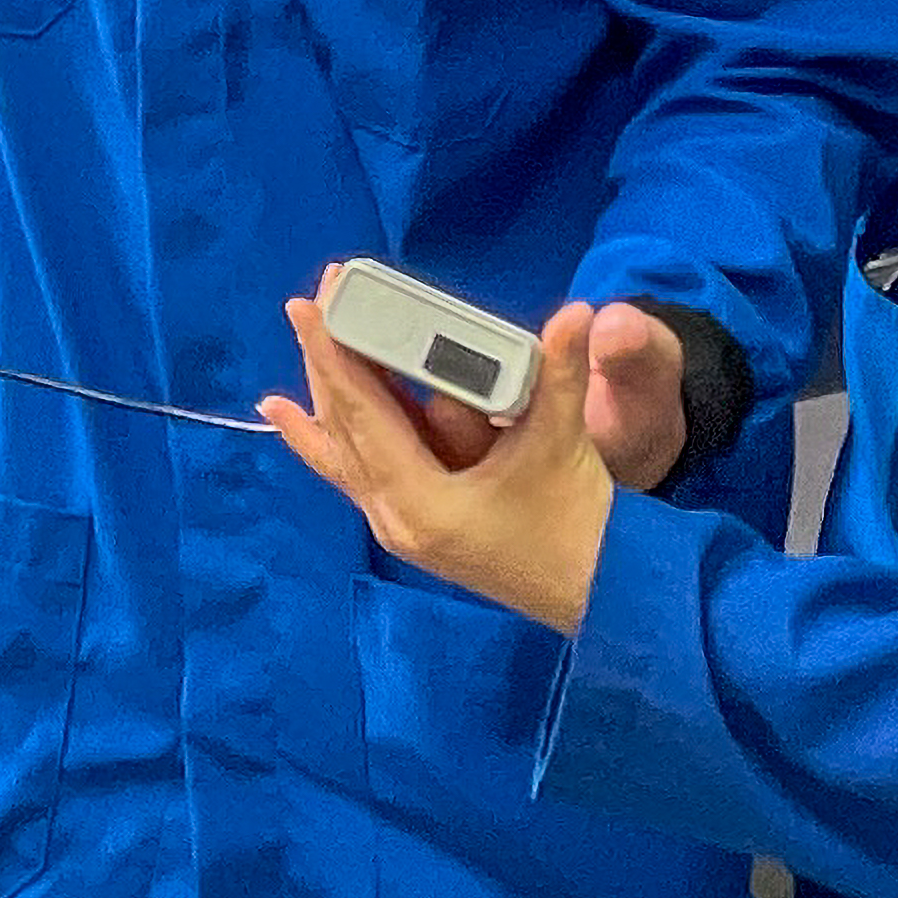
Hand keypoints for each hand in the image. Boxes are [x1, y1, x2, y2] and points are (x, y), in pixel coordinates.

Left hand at [263, 276, 621, 631]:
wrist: (598, 594)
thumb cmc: (576, 527)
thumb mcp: (563, 444)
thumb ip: (563, 375)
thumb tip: (579, 311)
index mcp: (420, 502)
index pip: (362, 414)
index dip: (332, 355)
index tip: (304, 306)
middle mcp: (395, 517)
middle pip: (343, 428)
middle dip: (325, 363)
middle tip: (308, 303)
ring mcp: (399, 525)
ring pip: (344, 449)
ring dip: (323, 396)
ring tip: (299, 348)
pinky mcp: (413, 524)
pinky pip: (356, 468)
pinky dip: (329, 437)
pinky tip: (303, 418)